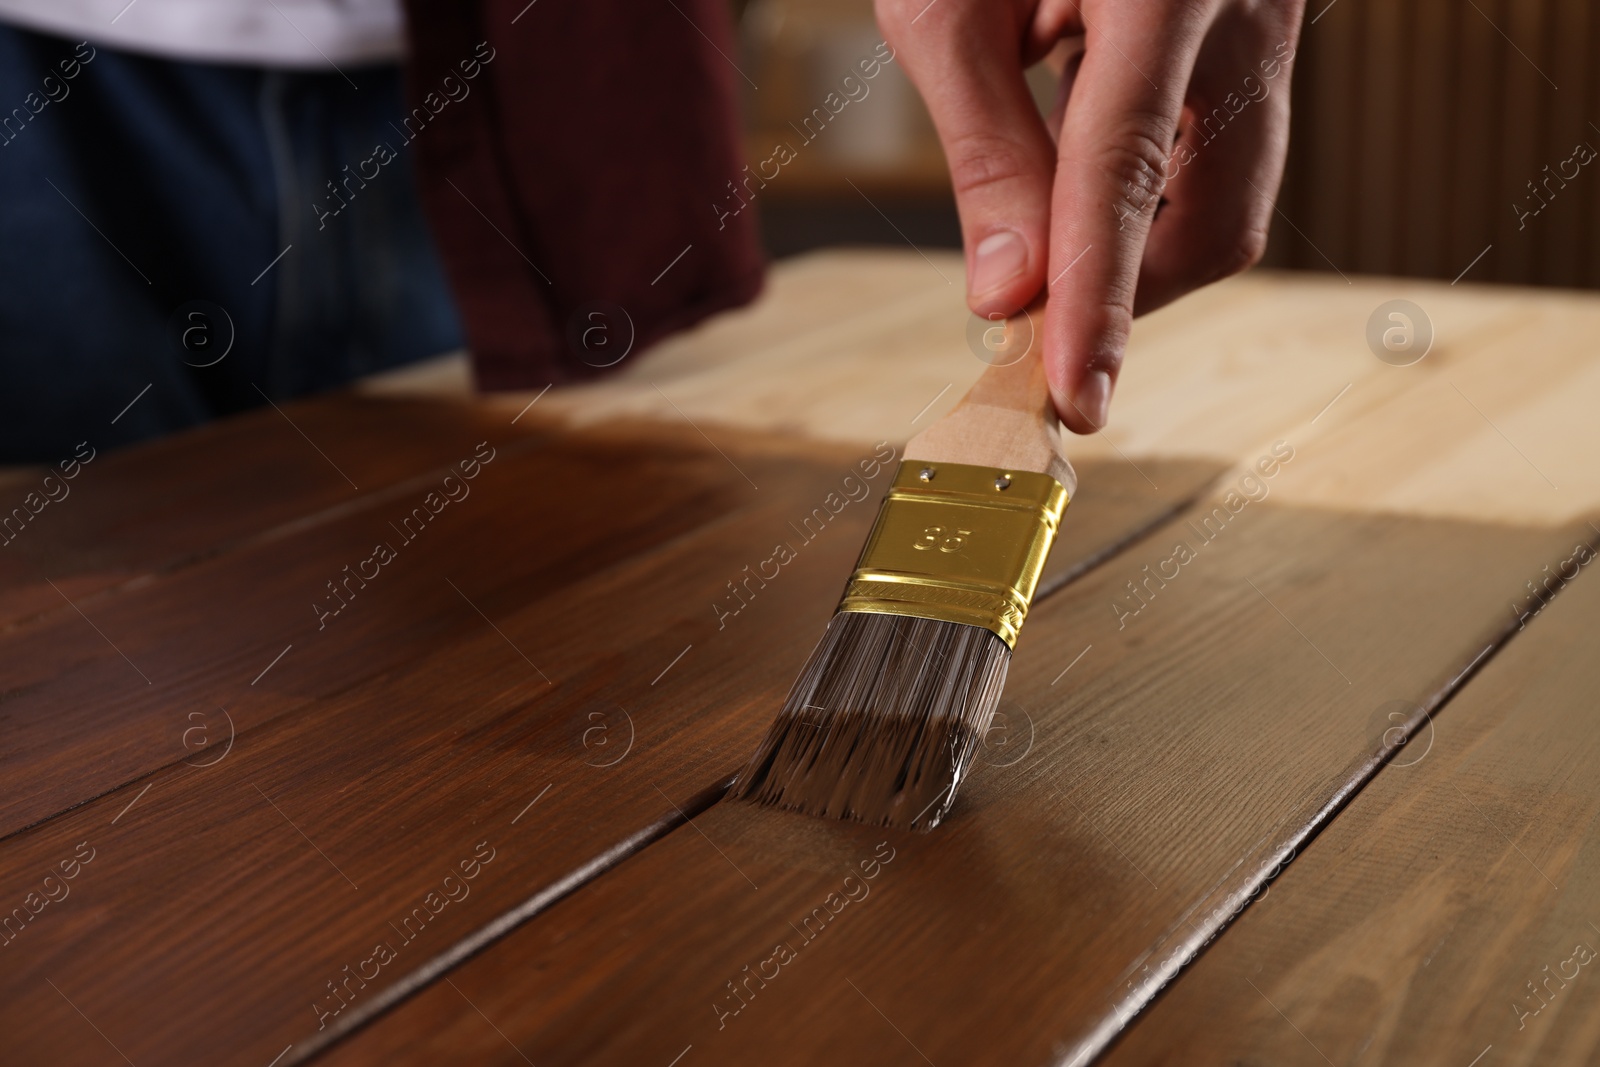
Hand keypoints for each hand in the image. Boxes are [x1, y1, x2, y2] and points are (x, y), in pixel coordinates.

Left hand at [877, 0, 1305, 432]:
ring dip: (1132, 236)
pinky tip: (1080, 127)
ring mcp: (1270, 22)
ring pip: (1228, 199)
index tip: (1074, 396)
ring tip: (1046, 183)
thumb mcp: (949, 2)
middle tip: (1035, 304)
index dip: (1097, 301)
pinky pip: (1220, 149)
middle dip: (1124, 288)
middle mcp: (1245, 7)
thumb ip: (984, 148)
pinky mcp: (1261, 38)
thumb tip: (1008, 293)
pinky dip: (1146, 181)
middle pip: (1216, 220)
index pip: (1124, 175)